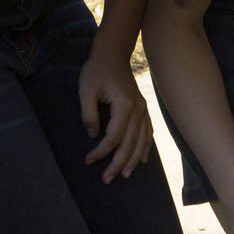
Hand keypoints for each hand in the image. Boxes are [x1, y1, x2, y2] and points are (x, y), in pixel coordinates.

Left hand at [77, 49, 155, 181]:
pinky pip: (148, 132)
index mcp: (124, 105)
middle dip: (118, 163)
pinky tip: (144, 160)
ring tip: (124, 175)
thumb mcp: (86, 89)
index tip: (88, 161)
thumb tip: (93, 135)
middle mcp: (137, 109)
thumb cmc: (97, 69)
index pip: (114, 137)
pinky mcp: (142, 108)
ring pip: (141, 141)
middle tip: (106, 180)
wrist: (112, 53)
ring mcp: (142, 109)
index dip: (101, 152)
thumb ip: (88, 113)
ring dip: (134, 160)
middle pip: (130, 143)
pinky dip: (146, 148)